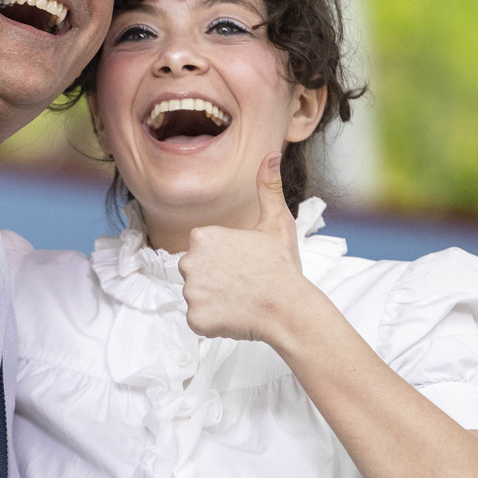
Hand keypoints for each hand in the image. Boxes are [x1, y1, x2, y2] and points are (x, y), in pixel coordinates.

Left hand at [180, 155, 307, 344]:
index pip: (202, 248)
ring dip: (215, 300)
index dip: (224, 257)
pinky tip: (236, 316)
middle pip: (196, 271)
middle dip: (215, 278)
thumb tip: (271, 155)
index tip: (244, 263)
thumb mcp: (277, 222)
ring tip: (242, 299)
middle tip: (244, 283)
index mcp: (202, 236)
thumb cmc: (282, 266)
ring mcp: (190, 292)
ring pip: (198, 296)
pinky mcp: (195, 319)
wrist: (289, 308)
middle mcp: (188, 261)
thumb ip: (268, 187)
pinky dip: (214, 321)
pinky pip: (199, 320)